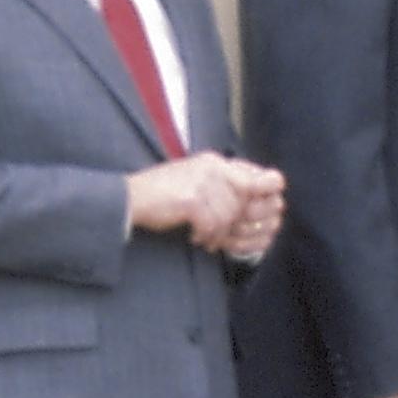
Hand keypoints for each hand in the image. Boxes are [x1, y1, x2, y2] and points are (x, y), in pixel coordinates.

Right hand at [127, 153, 284, 260]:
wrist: (130, 199)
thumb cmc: (164, 194)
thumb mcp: (197, 180)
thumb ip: (226, 186)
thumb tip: (262, 200)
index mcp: (215, 161)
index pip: (259, 177)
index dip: (267, 197)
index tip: (267, 211)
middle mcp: (212, 167)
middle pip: (245, 202)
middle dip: (238, 223)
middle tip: (225, 233)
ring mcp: (201, 182)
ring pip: (229, 216)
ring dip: (218, 232)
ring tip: (205, 236)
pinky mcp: (191, 199)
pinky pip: (212, 225)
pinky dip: (205, 236)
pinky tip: (195, 236)